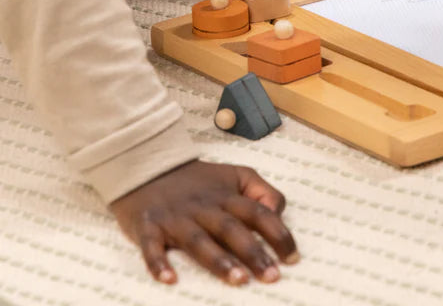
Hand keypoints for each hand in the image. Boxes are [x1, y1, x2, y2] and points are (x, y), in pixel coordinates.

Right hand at [110, 159, 297, 285]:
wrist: (148, 165)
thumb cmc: (197, 180)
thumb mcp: (234, 175)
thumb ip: (260, 191)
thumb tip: (278, 213)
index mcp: (226, 196)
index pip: (258, 212)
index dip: (278, 233)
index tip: (292, 257)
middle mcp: (204, 207)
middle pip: (232, 229)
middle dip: (253, 252)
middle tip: (272, 276)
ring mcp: (175, 218)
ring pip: (199, 240)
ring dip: (218, 260)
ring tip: (238, 279)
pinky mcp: (148, 227)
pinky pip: (152, 247)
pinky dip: (158, 263)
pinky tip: (169, 279)